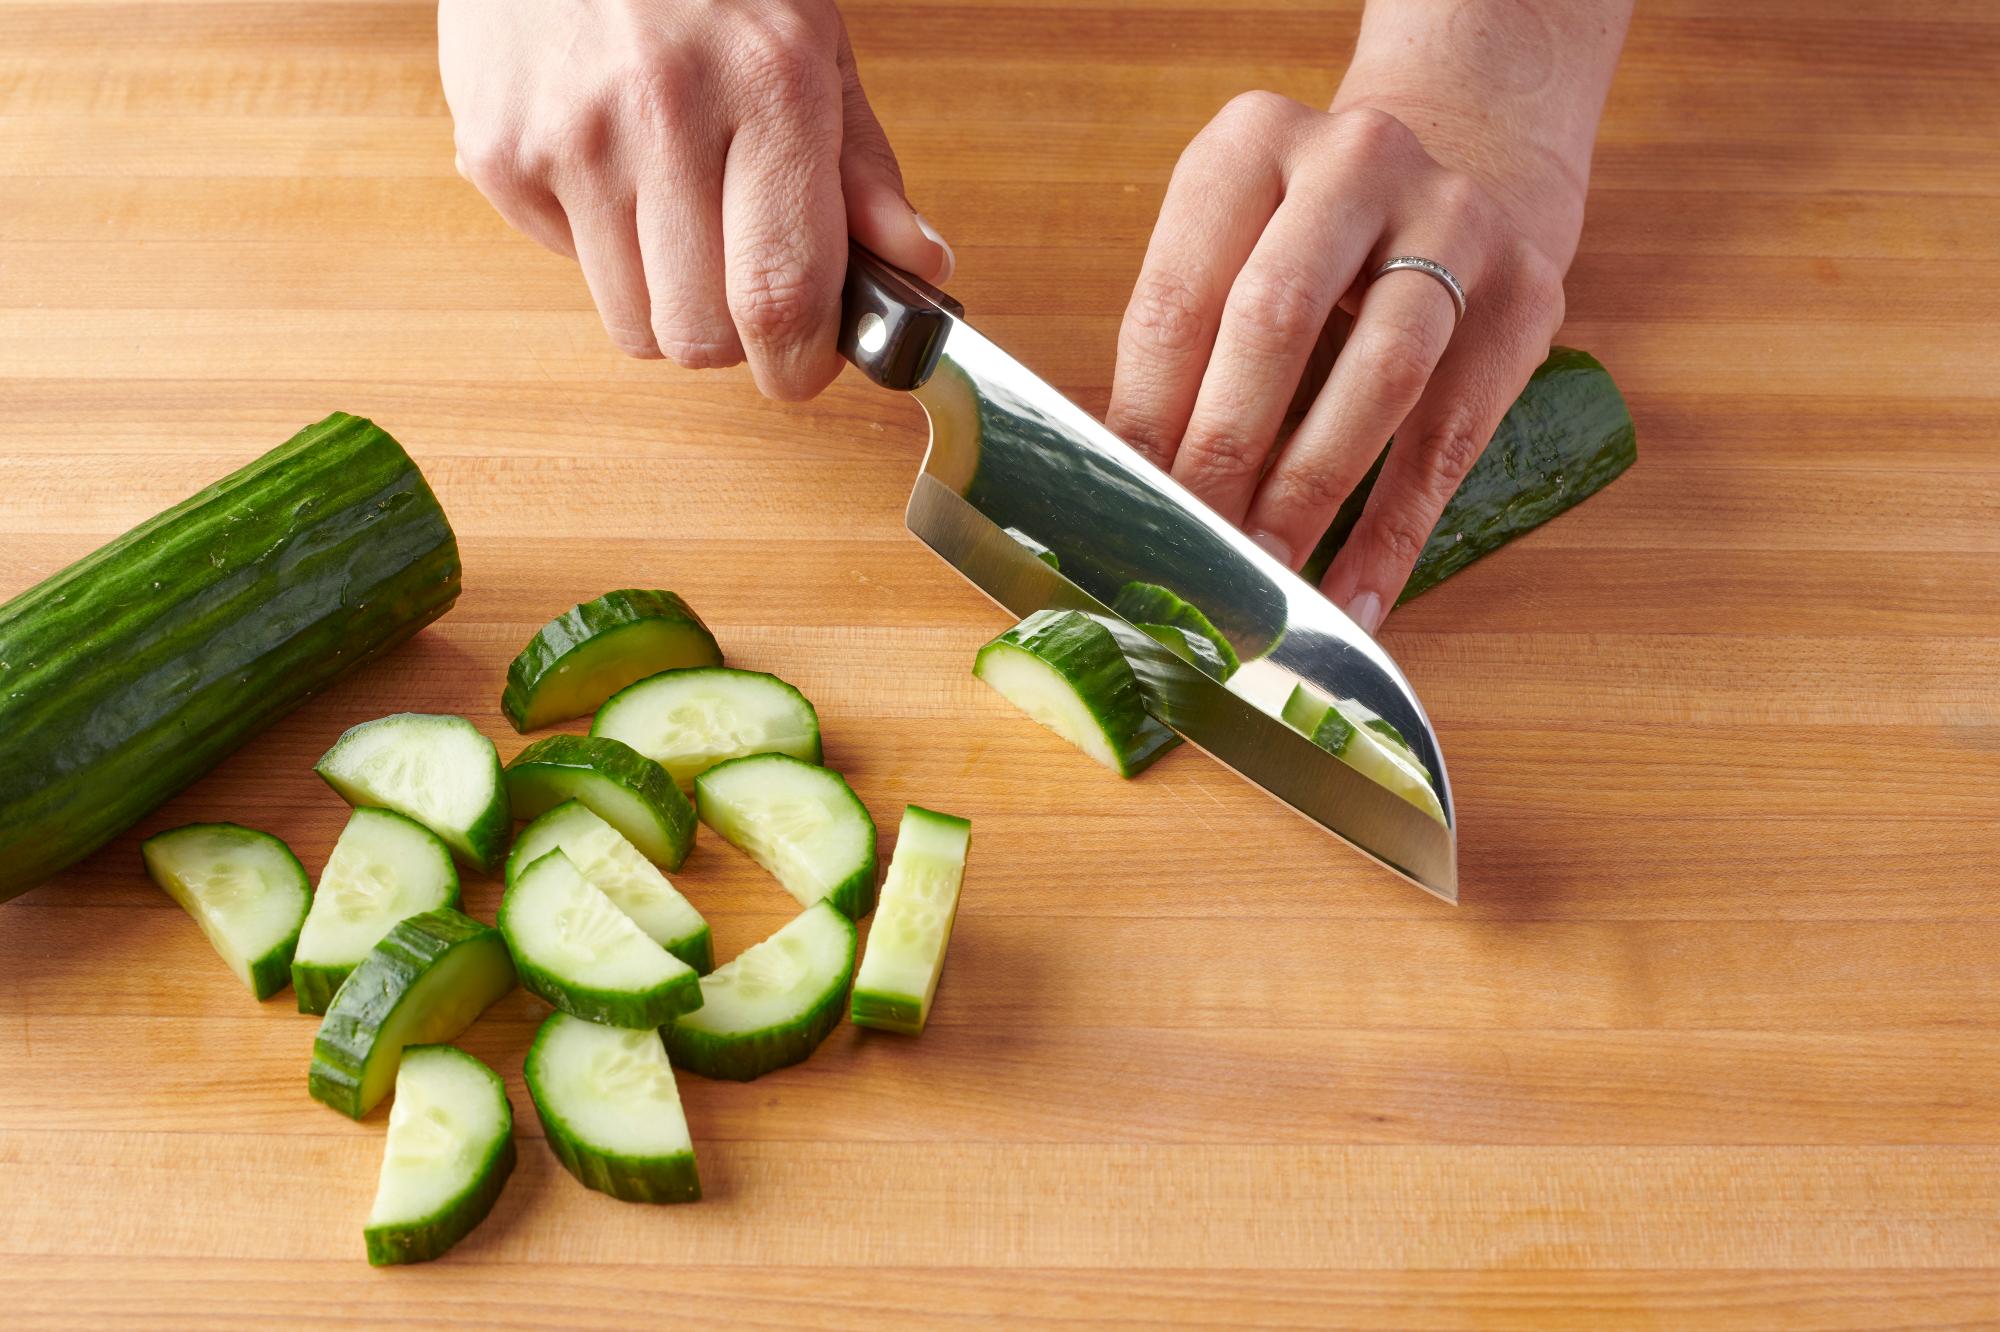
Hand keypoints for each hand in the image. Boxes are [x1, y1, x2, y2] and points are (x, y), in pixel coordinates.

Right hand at [439, 0, 951, 399]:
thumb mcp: (813, 47)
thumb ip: (864, 172)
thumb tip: (918, 270)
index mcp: (767, 88)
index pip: (782, 296)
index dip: (800, 364)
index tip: (806, 364)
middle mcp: (663, 114)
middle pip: (700, 337)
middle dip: (734, 339)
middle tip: (743, 287)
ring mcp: (568, 138)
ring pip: (633, 324)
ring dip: (667, 302)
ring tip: (676, 217)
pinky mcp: (497, 154)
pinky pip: (567, 269)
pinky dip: (597, 248)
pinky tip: (610, 170)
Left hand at [1105, 2, 1626, 631]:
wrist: (1464, 171)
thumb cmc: (1309, 243)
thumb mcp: (1234, 253)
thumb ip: (1184, 354)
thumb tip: (1130, 491)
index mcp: (1250, 143)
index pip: (1179, 297)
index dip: (1145, 414)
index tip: (1123, 504)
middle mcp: (1355, 161)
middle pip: (1274, 322)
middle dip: (1222, 453)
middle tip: (1188, 545)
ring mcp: (1454, 219)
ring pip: (1378, 376)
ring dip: (1308, 493)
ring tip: (1263, 576)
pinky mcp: (1525, 293)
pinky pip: (1451, 440)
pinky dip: (1394, 533)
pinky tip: (1355, 599)